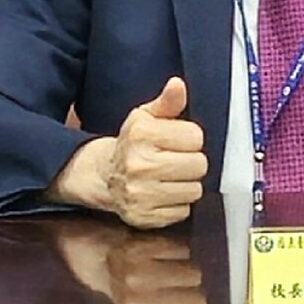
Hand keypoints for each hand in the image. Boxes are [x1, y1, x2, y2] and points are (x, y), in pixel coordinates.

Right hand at [57, 69, 207, 228]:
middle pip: (198, 165)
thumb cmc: (132, 144)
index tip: (177, 140)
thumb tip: (177, 85)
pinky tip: (163, 193)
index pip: (196, 136)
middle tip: (175, 160)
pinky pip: (183, 211)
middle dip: (191, 162)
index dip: (190, 138)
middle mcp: (139, 165)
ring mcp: (141, 194)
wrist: (104, 176)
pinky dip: (177, 204)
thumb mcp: (146, 117)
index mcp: (141, 135)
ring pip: (194, 190)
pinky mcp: (145, 217)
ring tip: (169, 177)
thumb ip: (167, 102)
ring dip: (186, 184)